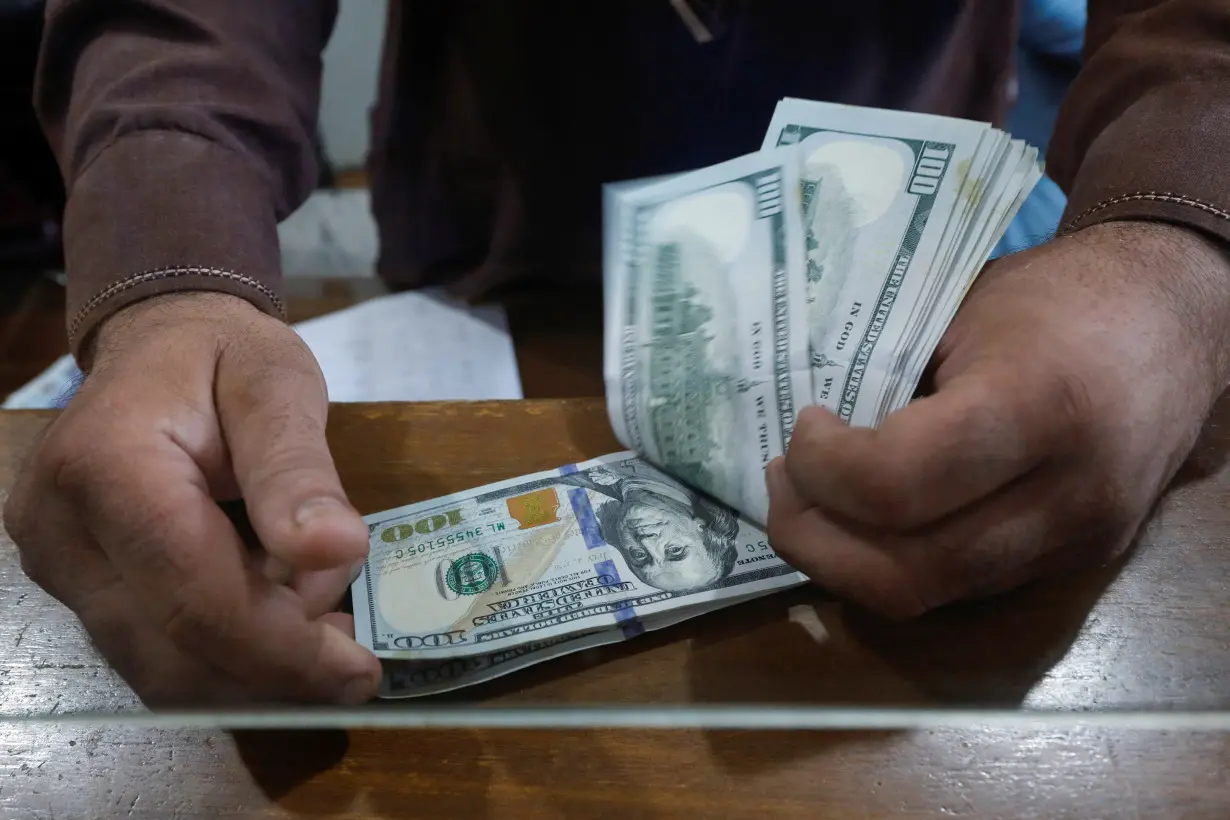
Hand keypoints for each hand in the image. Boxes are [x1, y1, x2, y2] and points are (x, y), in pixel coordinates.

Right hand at [4, 293, 381, 704]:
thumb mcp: (278, 387)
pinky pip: (149, 647)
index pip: (192, 595)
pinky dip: (223, 653)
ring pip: (156, 665)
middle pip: (169, 649)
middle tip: (353, 660)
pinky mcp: (73, 584)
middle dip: (272, 668)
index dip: (279, 648)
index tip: (357, 672)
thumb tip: (338, 550)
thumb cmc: (224, 356)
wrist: (161, 342)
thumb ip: (298, 470)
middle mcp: (61, 530)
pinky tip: (280, 621)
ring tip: (325, 631)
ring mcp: (57, 564)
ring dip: (251, 667)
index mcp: (108, 468)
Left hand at [767, 222, 1229, 617]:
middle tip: (780, 488)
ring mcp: (1077, 544)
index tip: (802, 426)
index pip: (897, 485)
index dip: (823, 468)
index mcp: (1036, 405)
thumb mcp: (960, 308)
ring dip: (845, 564)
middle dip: (814, 540)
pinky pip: (960, 589)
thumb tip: (799, 434)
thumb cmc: (1057, 295)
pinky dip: (893, 564)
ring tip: (810, 505)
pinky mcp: (1076, 566)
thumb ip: (885, 376)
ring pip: (930, 598)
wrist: (1175, 320)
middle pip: (907, 572)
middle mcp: (1066, 495)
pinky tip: (866, 520)